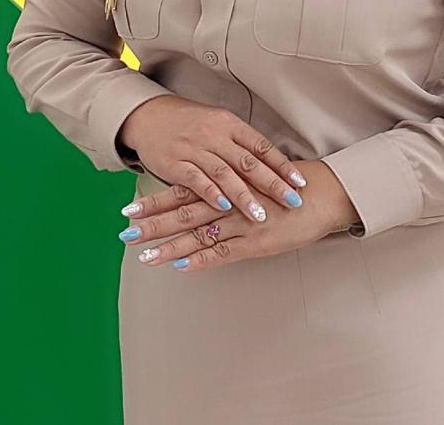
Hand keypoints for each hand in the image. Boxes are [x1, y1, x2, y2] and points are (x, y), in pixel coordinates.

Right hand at [118, 94, 307, 222]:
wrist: (150, 115)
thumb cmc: (188, 122)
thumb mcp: (218, 125)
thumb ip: (240, 144)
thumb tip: (271, 164)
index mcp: (229, 124)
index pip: (261, 146)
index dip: (281, 165)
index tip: (299, 183)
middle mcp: (214, 135)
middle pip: (248, 161)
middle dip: (272, 184)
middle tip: (291, 201)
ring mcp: (194, 148)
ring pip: (224, 173)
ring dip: (244, 196)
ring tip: (261, 215)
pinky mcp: (175, 162)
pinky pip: (195, 179)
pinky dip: (210, 193)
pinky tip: (223, 206)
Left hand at [118, 159, 347, 271]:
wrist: (319, 193)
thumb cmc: (285, 184)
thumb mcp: (252, 177)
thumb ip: (227, 184)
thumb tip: (200, 192)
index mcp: (225, 183)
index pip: (183, 191)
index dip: (155, 201)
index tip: (129, 209)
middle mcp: (228, 201)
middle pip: (183, 212)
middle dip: (153, 224)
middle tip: (125, 232)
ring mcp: (241, 222)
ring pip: (198, 234)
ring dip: (168, 245)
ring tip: (143, 255)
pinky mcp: (256, 242)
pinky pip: (222, 252)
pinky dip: (199, 259)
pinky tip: (179, 265)